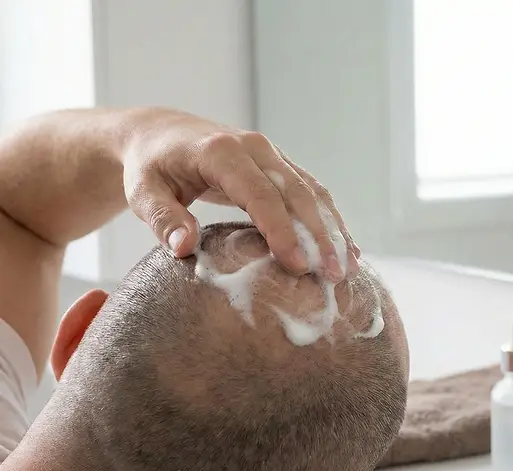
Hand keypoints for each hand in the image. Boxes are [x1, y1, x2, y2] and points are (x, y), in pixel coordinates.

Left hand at [121, 109, 359, 279]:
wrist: (160, 133)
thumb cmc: (150, 167)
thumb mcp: (143, 192)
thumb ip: (163, 219)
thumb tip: (185, 249)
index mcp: (222, 152)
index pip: (261, 195)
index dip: (281, 231)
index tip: (296, 265)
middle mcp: (255, 148)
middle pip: (297, 193)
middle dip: (318, 235)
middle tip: (333, 275)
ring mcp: (272, 155)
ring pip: (312, 193)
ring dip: (332, 229)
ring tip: (347, 267)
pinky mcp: (280, 166)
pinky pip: (312, 193)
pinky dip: (329, 221)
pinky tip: (345, 248)